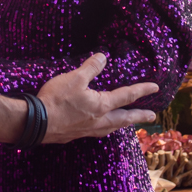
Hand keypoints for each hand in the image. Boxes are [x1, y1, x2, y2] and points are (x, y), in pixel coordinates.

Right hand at [37, 53, 157, 143]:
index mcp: (101, 105)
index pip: (127, 96)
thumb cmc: (56, 100)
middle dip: (139, 116)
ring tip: (128, 123)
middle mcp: (98, 121)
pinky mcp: (76, 134)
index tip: (155, 88)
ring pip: (112, 127)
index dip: (142, 90)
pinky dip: (106, 128)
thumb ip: (90, 67)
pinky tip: (100, 127)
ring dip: (123, 124)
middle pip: (124, 118)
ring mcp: (88, 130)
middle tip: (151, 116)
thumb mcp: (74, 78)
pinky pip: (98, 132)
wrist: (36, 123)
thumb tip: (103, 57)